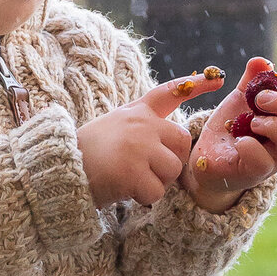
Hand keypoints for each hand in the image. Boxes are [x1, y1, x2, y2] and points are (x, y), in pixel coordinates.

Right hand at [77, 70, 224, 208]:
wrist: (58, 169)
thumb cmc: (85, 154)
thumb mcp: (112, 126)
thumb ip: (141, 128)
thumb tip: (172, 146)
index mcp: (136, 112)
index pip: (170, 93)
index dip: (196, 85)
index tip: (218, 78)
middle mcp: (141, 125)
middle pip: (181, 144)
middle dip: (169, 162)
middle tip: (144, 170)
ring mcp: (138, 147)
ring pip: (172, 170)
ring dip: (155, 182)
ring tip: (129, 179)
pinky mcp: (132, 172)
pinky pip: (156, 192)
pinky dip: (143, 198)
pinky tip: (123, 190)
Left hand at [181, 57, 276, 212]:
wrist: (208, 155)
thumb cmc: (233, 125)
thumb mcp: (241, 97)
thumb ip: (252, 79)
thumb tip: (261, 62)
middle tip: (259, 98)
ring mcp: (274, 160)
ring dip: (276, 126)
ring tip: (252, 122)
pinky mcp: (253, 173)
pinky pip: (263, 162)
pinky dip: (251, 146)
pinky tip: (238, 140)